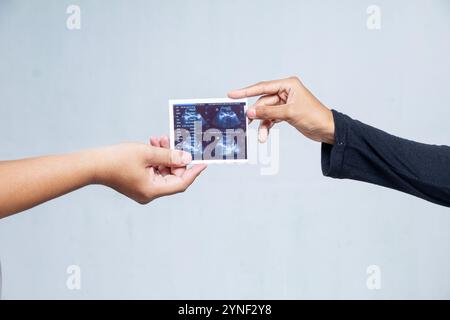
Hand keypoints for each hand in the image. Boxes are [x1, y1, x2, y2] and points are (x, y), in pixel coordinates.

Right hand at [92, 139, 206, 203]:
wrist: (93, 164)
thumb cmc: (117, 159)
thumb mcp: (148, 153)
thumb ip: (170, 155)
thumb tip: (187, 158)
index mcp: (153, 190)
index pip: (181, 183)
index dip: (193, 172)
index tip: (203, 162)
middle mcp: (149, 193)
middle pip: (172, 176)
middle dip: (174, 157)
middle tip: (172, 139)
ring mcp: (143, 189)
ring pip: (163, 171)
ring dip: (164, 155)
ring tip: (159, 139)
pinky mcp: (138, 183)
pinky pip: (153, 171)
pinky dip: (156, 159)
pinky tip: (153, 144)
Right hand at [228, 76, 334, 143]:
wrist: (327, 130)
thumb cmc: (314, 116)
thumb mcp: (289, 113)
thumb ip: (268, 112)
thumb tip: (251, 112)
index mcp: (288, 85)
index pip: (263, 87)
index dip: (246, 91)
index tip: (232, 94)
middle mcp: (286, 92)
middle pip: (263, 101)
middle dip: (256, 114)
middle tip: (245, 122)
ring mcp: (285, 103)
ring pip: (266, 112)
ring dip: (262, 124)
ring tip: (261, 136)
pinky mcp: (285, 113)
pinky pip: (271, 118)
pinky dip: (267, 126)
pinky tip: (265, 135)